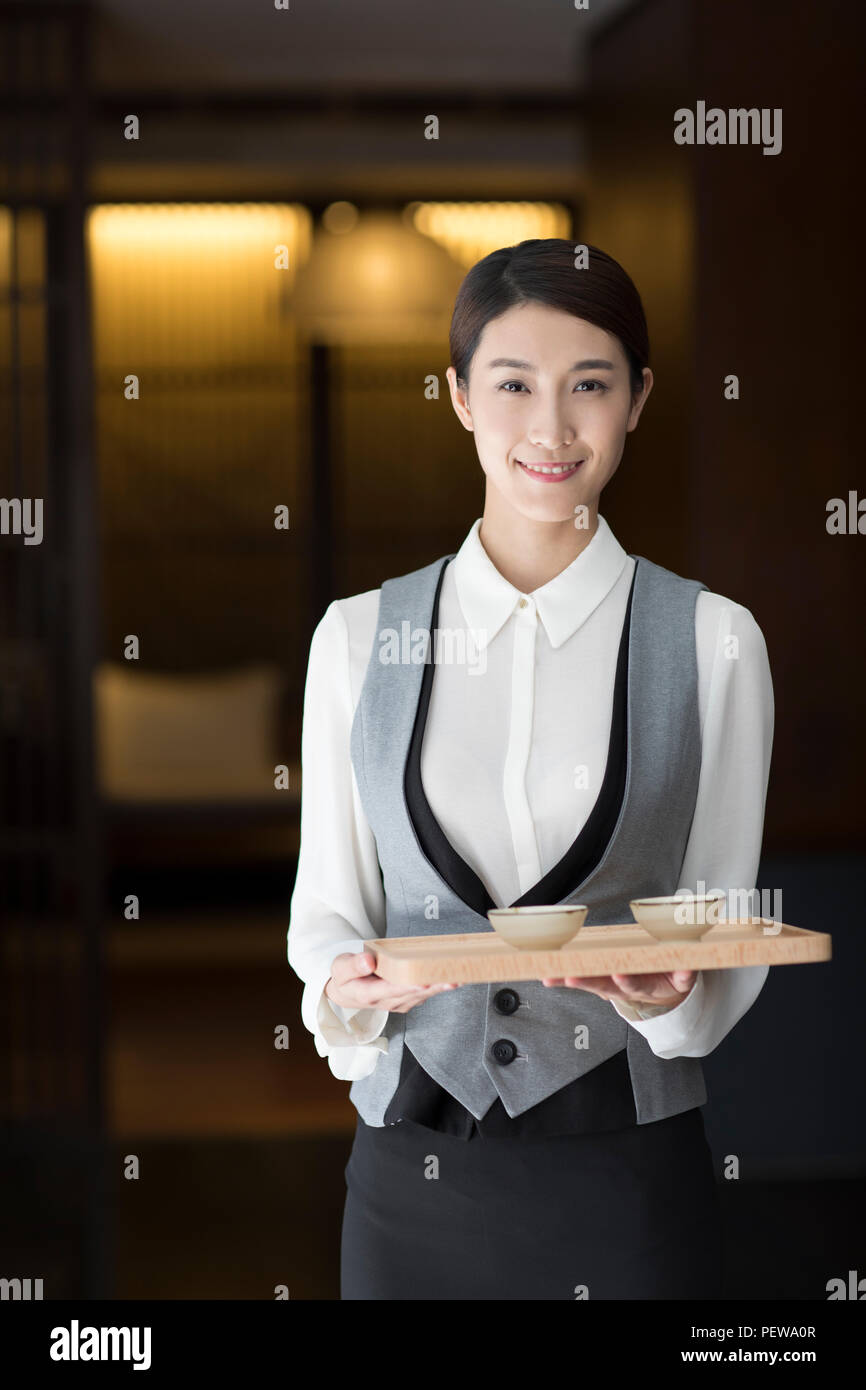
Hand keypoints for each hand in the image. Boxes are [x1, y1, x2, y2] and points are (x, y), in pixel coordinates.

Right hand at [325, 951, 460, 1013]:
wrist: (346, 991)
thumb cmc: (345, 976)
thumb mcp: (339, 968)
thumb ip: (353, 965)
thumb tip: (368, 960)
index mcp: (368, 994)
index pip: (390, 990)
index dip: (408, 987)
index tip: (423, 982)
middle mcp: (387, 1002)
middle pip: (413, 994)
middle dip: (433, 987)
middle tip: (453, 979)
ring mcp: (399, 1003)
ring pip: (423, 996)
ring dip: (441, 988)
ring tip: (460, 978)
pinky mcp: (407, 1000)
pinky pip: (425, 993)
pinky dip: (439, 986)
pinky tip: (455, 978)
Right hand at [540, 969, 696, 1011]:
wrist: (673, 991)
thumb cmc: (637, 976)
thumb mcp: (608, 976)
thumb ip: (578, 972)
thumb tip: (545, 971)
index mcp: (614, 982)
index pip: (592, 981)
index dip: (577, 979)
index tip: (561, 975)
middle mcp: (631, 985)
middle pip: (609, 985)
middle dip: (593, 982)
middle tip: (575, 977)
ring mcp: (654, 984)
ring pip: (638, 985)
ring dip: (627, 981)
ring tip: (618, 975)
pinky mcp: (679, 980)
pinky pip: (683, 975)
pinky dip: (685, 972)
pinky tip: (684, 967)